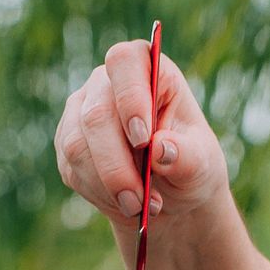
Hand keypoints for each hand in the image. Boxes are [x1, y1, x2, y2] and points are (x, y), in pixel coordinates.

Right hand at [54, 38, 232, 237]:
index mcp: (147, 70)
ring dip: (107, 184)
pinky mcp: (68, 142)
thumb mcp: (201, 163)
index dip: (130, 98)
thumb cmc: (189, 164)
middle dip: (117, 165)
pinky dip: (98, 193)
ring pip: (77, 146)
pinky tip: (122, 202)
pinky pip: (72, 168)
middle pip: (96, 114)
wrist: (169, 193)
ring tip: (137, 206)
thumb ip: (187, 155)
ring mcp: (81, 111)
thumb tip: (160, 149)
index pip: (125, 62)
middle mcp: (107, 83)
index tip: (143, 139)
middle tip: (140, 201)